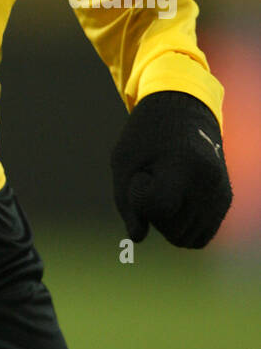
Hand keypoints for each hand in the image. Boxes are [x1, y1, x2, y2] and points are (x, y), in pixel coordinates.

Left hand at [111, 90, 231, 247]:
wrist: (182, 109)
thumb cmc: (146, 134)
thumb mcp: (124, 160)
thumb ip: (126, 202)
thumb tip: (137, 237)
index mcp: (185, 164)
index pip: (158, 207)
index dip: (140, 194)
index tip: (143, 171)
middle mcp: (209, 182)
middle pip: (171, 230)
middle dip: (153, 212)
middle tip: (153, 176)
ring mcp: (221, 193)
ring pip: (184, 239)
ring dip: (166, 222)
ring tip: (164, 186)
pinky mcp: (224, 200)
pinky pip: (198, 236)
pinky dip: (181, 227)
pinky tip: (173, 200)